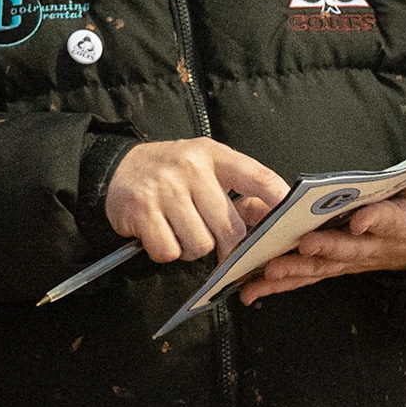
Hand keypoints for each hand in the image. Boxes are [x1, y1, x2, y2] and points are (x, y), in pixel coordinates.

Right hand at [105, 139, 289, 262]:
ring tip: (180, 232)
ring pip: (200, 244)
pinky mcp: (141, 210)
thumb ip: (236, 186)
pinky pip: (169, 251)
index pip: (257, 177)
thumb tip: (271, 219)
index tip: (289, 221)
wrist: (116, 168)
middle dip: (227, 246)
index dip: (278, 202)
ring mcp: (164, 189)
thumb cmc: (170, 173)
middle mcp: (190, 168)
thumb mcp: (203, 166)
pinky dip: (167, 252)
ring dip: (192, 249)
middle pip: (229, 228)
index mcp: (212, 154)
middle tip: (216, 243)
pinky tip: (160, 235)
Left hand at [238, 155, 405, 302]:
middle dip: (326, 248)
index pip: (389, 221)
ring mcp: (352, 259)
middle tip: (302, 246)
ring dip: (293, 272)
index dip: (376, 220)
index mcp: (402, 223)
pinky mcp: (334, 266)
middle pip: (348, 250)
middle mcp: (374, 247)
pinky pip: (306, 277)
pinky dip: (279, 285)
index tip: (360, 220)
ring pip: (321, 268)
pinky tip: (250, 291)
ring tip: (266, 272)